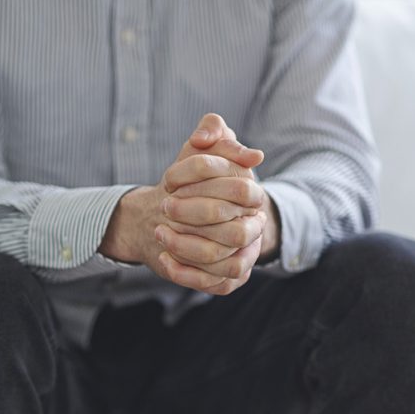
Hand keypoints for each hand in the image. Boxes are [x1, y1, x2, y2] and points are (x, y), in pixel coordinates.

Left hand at [99, 114, 278, 294]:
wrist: (180, 215)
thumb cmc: (194, 180)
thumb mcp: (203, 148)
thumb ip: (211, 129)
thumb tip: (204, 137)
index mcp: (253, 195)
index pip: (241, 191)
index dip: (202, 184)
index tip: (169, 180)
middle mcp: (255, 227)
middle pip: (234, 232)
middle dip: (194, 218)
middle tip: (164, 208)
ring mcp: (245, 255)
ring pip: (226, 263)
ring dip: (188, 249)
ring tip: (159, 233)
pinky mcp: (230, 279)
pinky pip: (215, 284)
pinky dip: (186, 274)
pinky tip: (163, 259)